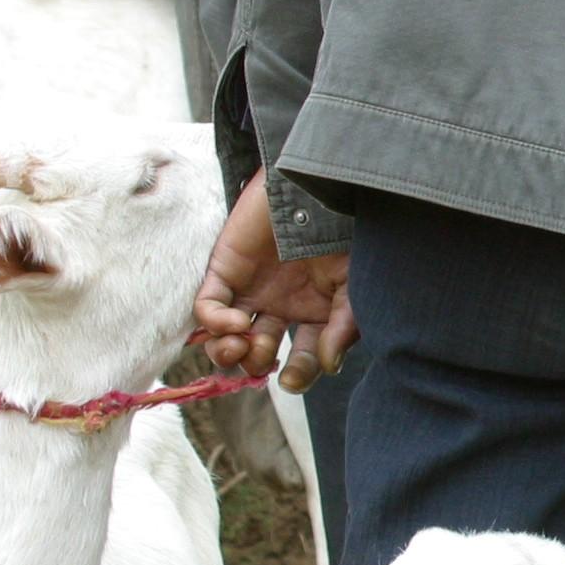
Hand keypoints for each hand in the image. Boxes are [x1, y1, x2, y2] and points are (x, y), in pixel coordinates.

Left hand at [196, 174, 357, 391]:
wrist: (315, 185)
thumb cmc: (344, 230)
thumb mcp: (355, 283)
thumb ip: (344, 326)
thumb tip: (327, 365)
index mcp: (316, 312)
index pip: (303, 356)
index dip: (297, 374)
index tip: (290, 378)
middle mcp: (282, 305)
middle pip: (259, 352)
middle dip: (255, 364)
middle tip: (260, 356)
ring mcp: (252, 289)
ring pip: (228, 337)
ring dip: (229, 353)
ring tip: (239, 346)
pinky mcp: (225, 270)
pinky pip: (209, 307)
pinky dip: (216, 323)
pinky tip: (236, 322)